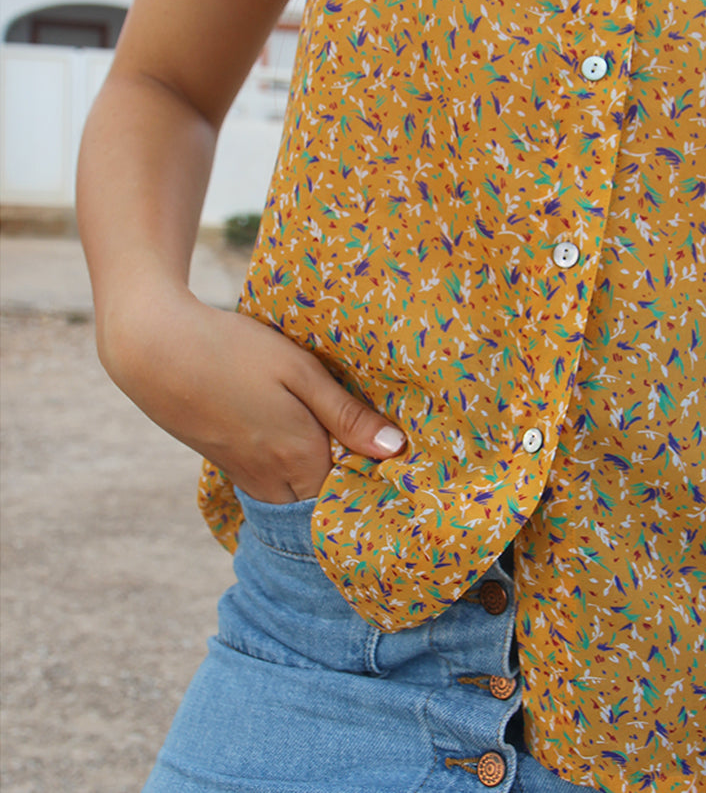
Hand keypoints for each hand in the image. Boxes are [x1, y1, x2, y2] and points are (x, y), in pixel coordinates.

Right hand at [98, 276, 404, 502]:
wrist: (155, 349)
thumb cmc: (233, 351)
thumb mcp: (298, 371)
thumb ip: (346, 414)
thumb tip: (394, 449)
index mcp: (299, 456)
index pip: (349, 496)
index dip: (375, 486)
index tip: (401, 472)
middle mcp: (272, 478)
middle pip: (321, 505)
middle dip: (348, 493)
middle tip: (379, 468)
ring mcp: (244, 475)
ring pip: (293, 499)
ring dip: (318, 485)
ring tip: (343, 455)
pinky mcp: (224, 463)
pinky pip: (269, 486)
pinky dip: (290, 476)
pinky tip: (299, 444)